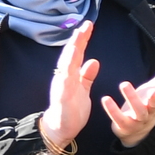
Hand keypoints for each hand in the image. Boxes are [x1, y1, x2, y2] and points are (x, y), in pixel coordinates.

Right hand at [41, 23, 96, 154]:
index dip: (81, 40)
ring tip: (78, 38)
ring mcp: (61, 86)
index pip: (76, 54)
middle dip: (77, 40)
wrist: (60, 129)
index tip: (88, 26)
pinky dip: (68, 70)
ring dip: (71, 51)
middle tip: (85, 26)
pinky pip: (64, 81)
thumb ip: (86, 76)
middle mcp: (64, 77)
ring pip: (66, 65)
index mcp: (70, 75)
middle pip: (70, 55)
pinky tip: (72, 61)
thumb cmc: (71, 110)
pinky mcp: (61, 96)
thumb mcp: (83, 90)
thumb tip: (94, 61)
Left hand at [101, 57, 154, 149]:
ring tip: (124, 84)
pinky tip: (105, 99)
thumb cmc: (146, 103)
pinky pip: (119, 118)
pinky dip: (112, 110)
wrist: (136, 131)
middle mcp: (150, 112)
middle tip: (153, 91)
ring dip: (131, 98)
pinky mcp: (125, 125)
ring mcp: (138, 120)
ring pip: (138, 111)